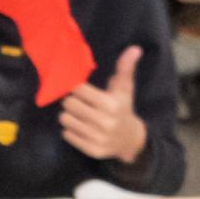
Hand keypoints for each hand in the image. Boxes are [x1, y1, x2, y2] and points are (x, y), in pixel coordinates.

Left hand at [54, 46, 148, 165]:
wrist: (130, 140)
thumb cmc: (123, 108)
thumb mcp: (125, 89)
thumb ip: (125, 68)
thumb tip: (134, 48)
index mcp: (111, 104)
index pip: (78, 89)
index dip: (78, 89)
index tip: (82, 90)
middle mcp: (104, 122)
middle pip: (68, 104)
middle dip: (72, 102)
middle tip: (80, 103)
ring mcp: (97, 138)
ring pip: (64, 119)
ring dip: (69, 115)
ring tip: (79, 115)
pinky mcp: (91, 150)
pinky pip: (67, 135)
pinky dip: (71, 130)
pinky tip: (82, 128)